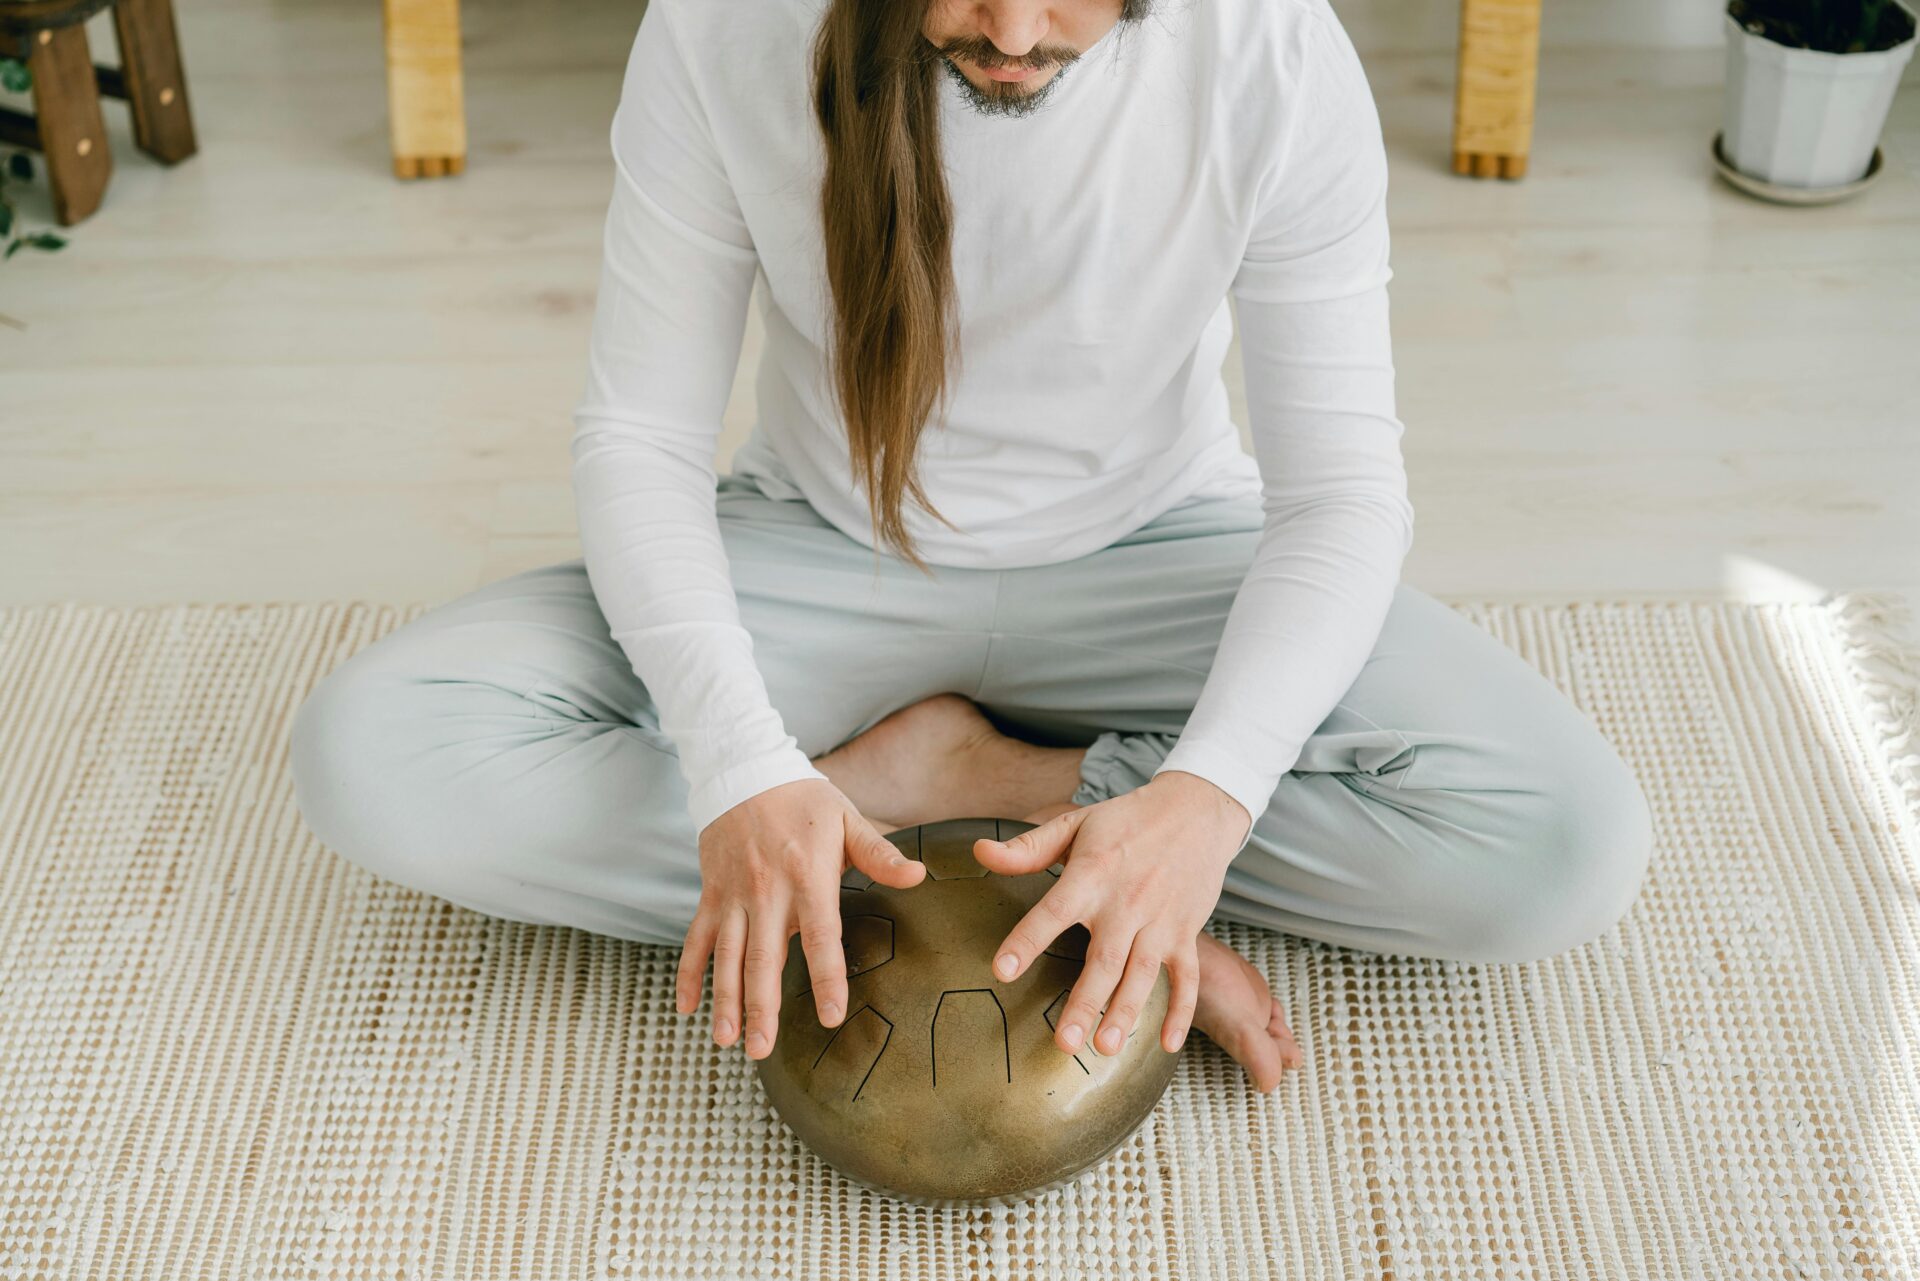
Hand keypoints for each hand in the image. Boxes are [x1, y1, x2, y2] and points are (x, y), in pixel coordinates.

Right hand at [674, 777, 926, 1058]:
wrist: (743, 771)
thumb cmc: (804, 800)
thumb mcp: (846, 819)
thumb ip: (879, 853)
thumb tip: (918, 875)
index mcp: (808, 876)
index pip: (820, 936)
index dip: (826, 977)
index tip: (831, 1015)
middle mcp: (767, 891)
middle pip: (764, 958)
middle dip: (761, 1007)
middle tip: (762, 1050)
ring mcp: (733, 895)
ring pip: (727, 956)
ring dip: (725, 1000)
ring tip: (726, 1040)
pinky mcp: (711, 894)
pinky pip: (696, 939)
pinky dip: (688, 973)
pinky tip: (687, 1008)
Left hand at [971, 770, 1249, 1056]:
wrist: (1196, 809)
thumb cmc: (1126, 820)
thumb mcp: (1074, 824)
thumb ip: (1027, 848)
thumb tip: (979, 853)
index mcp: (1092, 874)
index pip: (1053, 912)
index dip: (1026, 941)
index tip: (1001, 972)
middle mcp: (1126, 902)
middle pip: (1103, 960)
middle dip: (1084, 1004)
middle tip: (1063, 1044)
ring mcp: (1161, 921)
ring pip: (1142, 974)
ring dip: (1125, 1013)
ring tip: (1106, 1048)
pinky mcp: (1186, 932)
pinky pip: (1187, 977)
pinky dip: (1181, 1011)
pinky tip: (1166, 1044)